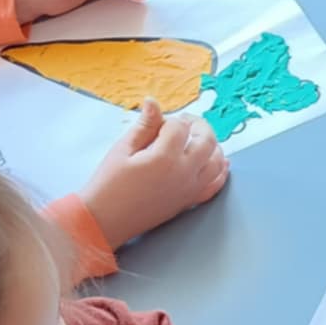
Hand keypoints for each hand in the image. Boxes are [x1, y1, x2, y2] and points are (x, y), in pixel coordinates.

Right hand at [79, 101, 229, 249]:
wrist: (105, 221)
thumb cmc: (107, 186)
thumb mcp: (122, 150)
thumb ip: (144, 126)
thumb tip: (153, 103)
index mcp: (165, 158)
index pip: (179, 127)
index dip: (169, 120)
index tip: (157, 123)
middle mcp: (183, 173)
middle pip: (207, 140)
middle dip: (198, 125)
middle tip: (185, 122)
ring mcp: (190, 189)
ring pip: (217, 161)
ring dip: (212, 145)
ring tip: (198, 138)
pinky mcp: (189, 201)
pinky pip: (216, 184)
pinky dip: (220, 170)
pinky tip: (219, 161)